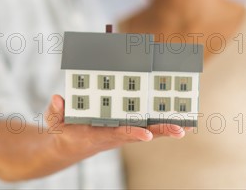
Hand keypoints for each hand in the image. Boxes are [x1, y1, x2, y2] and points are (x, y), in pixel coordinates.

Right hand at [45, 95, 185, 156]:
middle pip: (143, 133)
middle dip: (162, 131)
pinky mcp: (126, 128)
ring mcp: (123, 132)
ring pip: (149, 129)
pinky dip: (162, 122)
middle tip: (182, 129)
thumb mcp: (56, 123)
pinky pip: (146, 124)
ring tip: (189, 123)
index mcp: (100, 134)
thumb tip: (57, 100)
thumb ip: (56, 112)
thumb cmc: (64, 132)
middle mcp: (116, 134)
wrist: (70, 146)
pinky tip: (179, 119)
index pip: (119, 133)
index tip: (147, 134)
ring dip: (168, 127)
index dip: (133, 133)